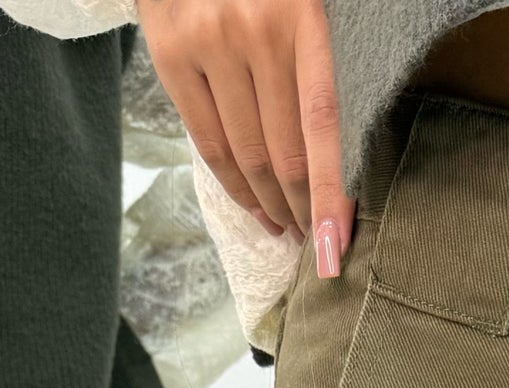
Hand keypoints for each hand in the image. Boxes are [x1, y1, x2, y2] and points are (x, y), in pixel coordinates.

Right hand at [138, 0, 353, 274]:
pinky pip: (209, 143)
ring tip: (287, 227)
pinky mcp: (172, 56)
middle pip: (284, 151)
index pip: (322, 125)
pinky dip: (234, 186)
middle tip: (316, 240)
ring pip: (246, 155)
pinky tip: (254, 206)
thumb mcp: (302, 6)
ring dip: (271, 205)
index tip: (336, 243)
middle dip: (303, 208)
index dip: (330, 192)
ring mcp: (208, 44)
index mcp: (302, 17)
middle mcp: (254, 32)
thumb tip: (336, 158)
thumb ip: (317, 65)